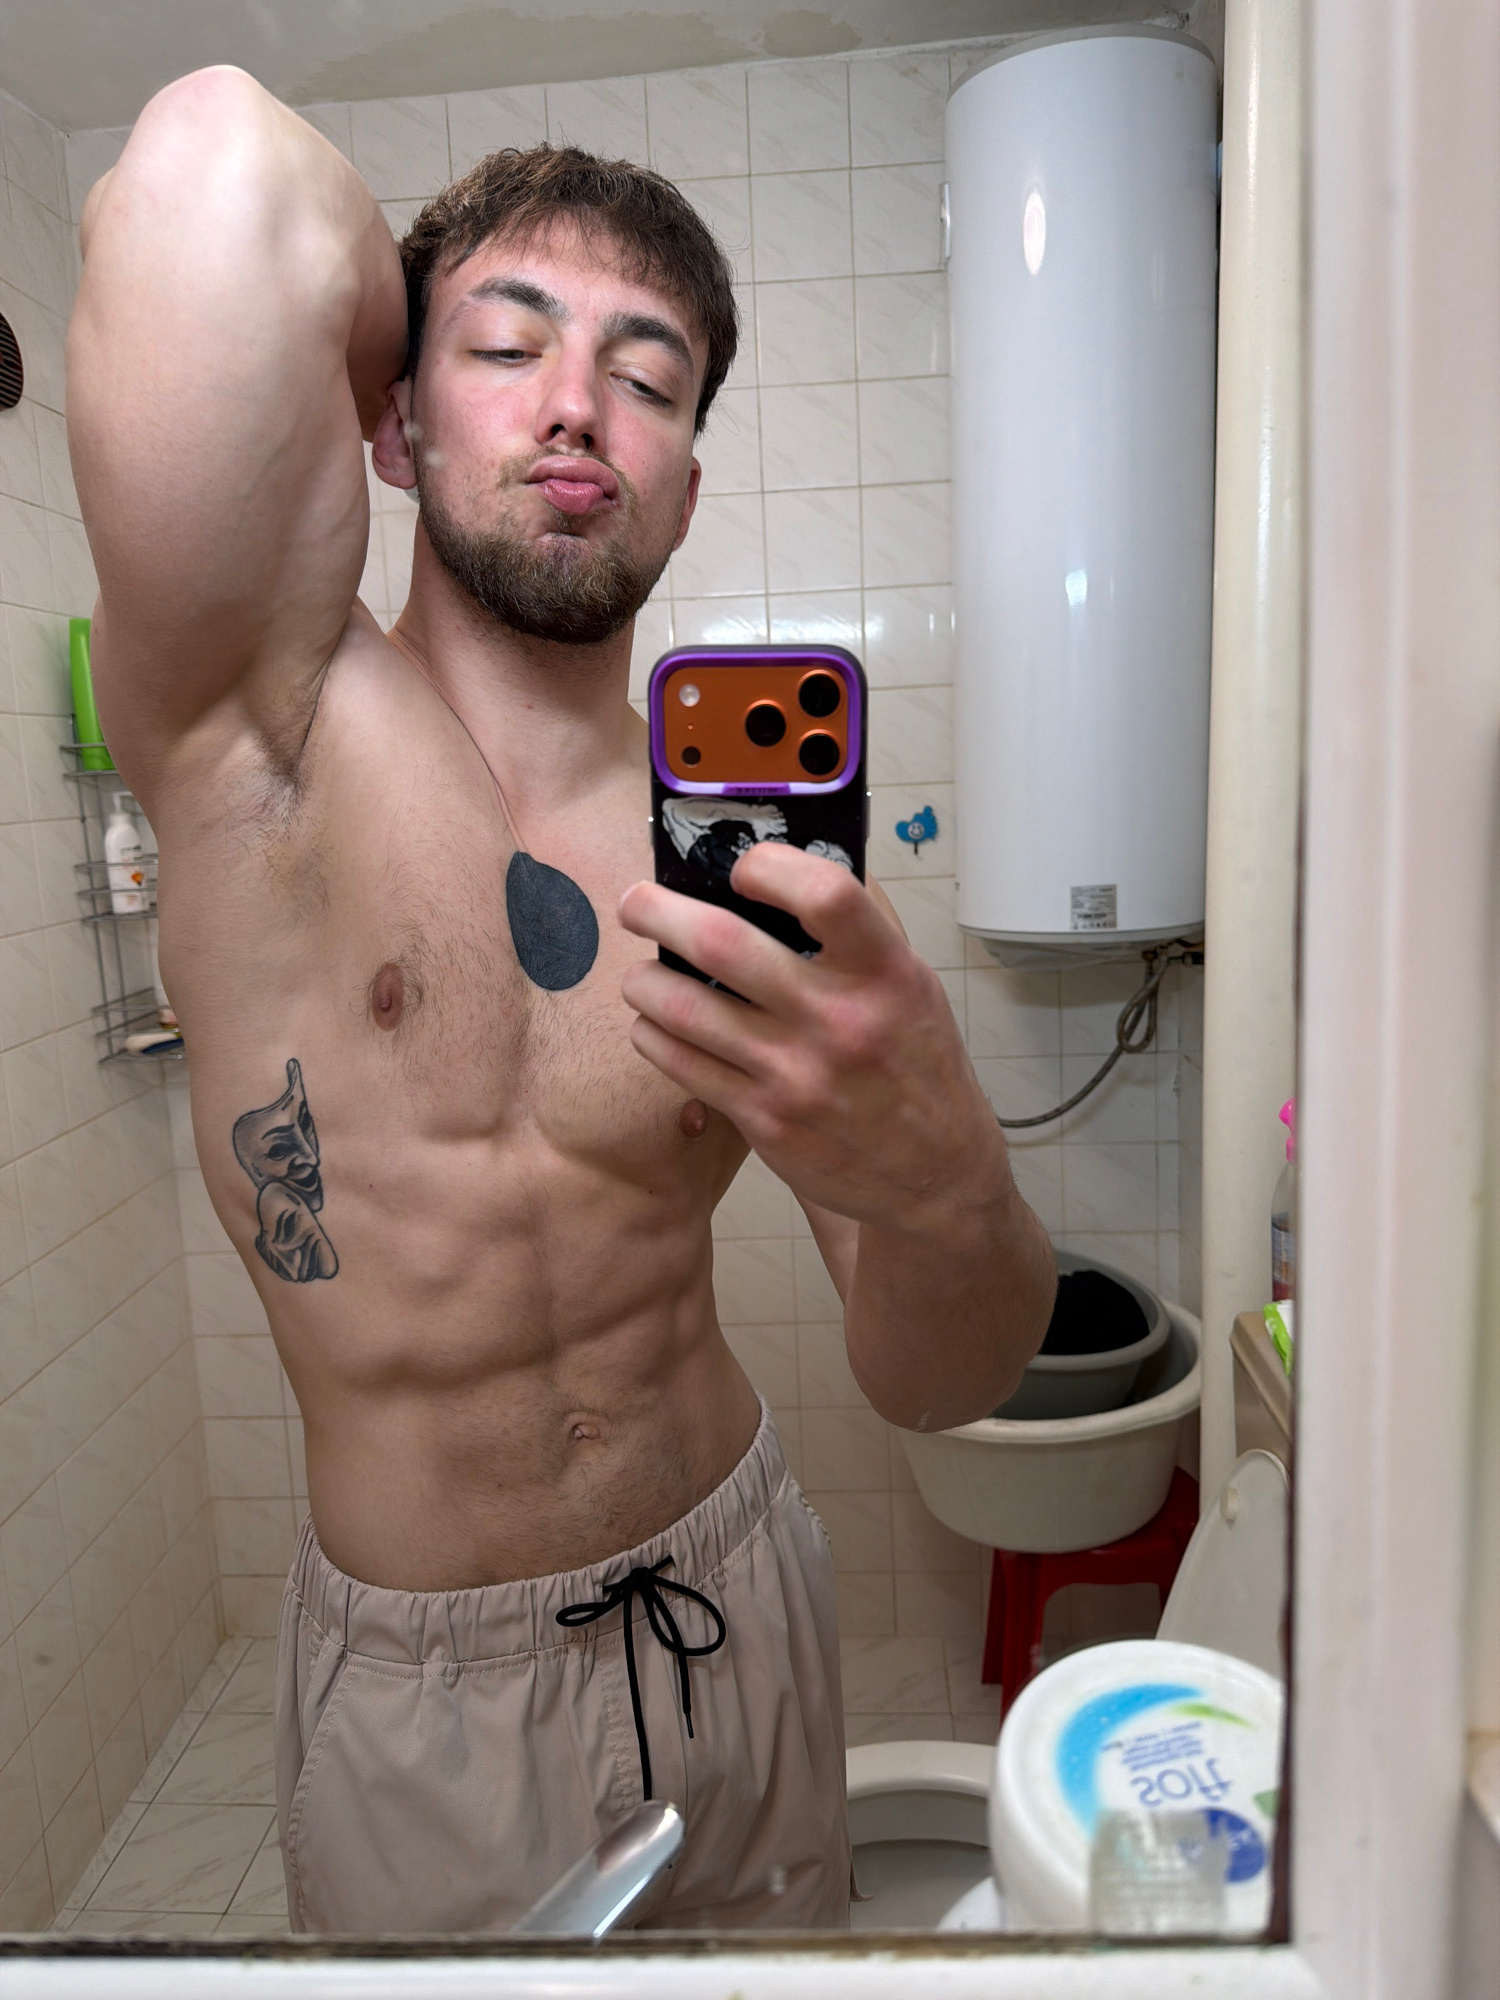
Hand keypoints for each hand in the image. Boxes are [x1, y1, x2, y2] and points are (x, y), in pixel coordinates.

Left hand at [617, 842, 1006, 1229]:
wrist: (933, 1172)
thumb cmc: (915, 1066)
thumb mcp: (910, 986)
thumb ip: (858, 930)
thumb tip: (791, 861)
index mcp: (884, 973)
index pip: (825, 894)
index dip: (768, 867)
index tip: (741, 868)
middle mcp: (840, 1021)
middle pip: (722, 944)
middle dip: (658, 912)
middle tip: (636, 904)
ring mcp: (796, 1074)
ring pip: (681, 1008)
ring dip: (644, 982)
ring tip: (641, 975)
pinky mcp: (764, 1120)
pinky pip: (681, 1063)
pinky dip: (653, 1034)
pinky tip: (655, 1024)